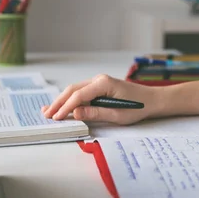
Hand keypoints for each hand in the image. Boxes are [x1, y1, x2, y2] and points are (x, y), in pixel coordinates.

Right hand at [41, 74, 158, 124]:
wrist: (152, 100)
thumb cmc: (138, 107)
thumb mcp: (117, 114)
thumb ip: (95, 113)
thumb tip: (75, 113)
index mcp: (104, 83)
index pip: (79, 95)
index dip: (65, 107)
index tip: (55, 118)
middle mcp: (99, 79)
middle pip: (73, 90)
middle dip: (58, 102)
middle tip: (46, 115)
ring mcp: (98, 81)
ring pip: (75, 90)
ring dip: (62, 100)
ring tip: (48, 111)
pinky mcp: (99, 87)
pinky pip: (81, 92)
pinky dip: (70, 99)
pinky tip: (62, 106)